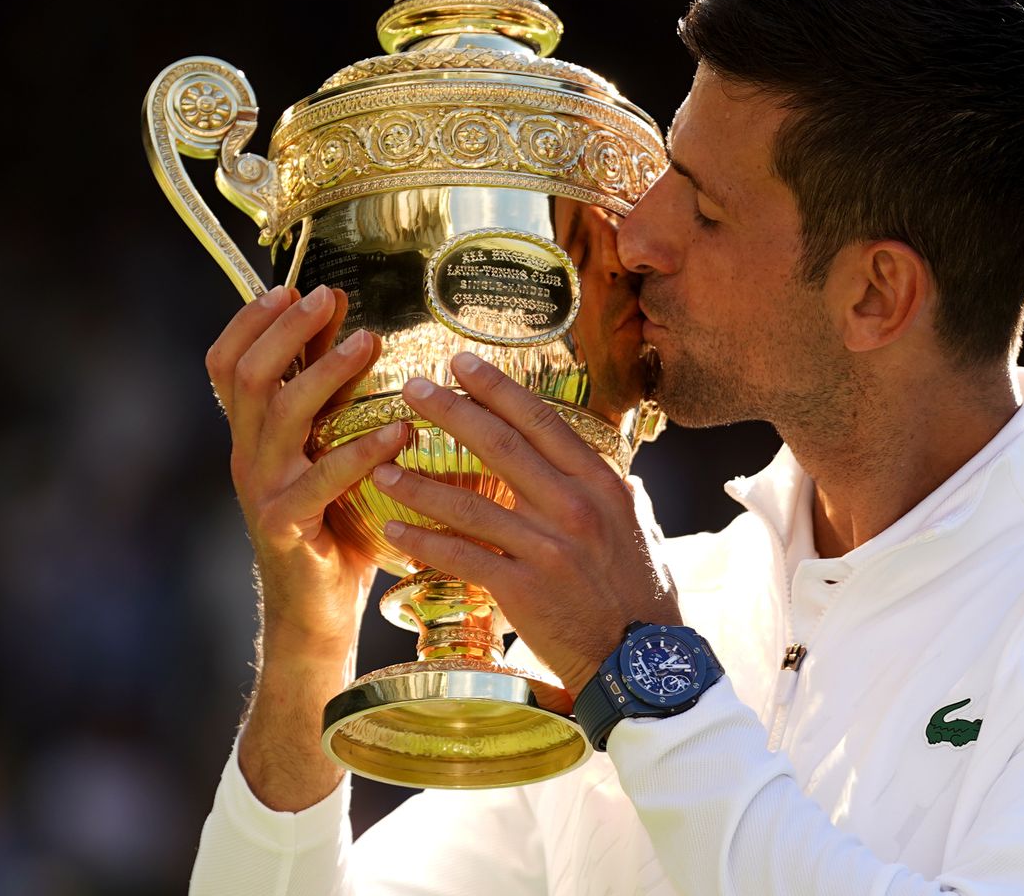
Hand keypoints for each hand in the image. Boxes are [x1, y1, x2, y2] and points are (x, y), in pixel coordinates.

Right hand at [206, 285, 407, 655]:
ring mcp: (264, 490)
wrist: (316, 609)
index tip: (290, 286)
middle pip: (249, 377)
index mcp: (253, 434)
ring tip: (371, 343)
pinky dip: (360, 452)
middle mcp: (249, 455)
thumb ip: (333, 397)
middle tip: (328, 297)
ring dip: (326, 374)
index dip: (249, 321)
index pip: (226, 363)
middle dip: (286, 330)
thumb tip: (351, 325)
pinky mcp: (287, 526)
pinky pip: (320, 480)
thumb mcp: (329, 449)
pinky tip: (399, 432)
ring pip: (282, 417)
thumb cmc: (336, 522)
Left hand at [372, 352, 679, 696]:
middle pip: (500, 445)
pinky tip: (393, 529)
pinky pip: (461, 555)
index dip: (498, 390)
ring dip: (419, 481)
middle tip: (411, 388)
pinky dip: (424, 541)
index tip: (462, 364)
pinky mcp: (521, 588)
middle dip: (450, 411)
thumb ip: (619, 496)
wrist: (640, 660)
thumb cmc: (643, 596)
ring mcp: (546, 547)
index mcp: (600, 485)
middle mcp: (573, 507)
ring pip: (469, 501)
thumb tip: (613, 471)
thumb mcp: (641, 530)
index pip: (542, 422)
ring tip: (381, 465)